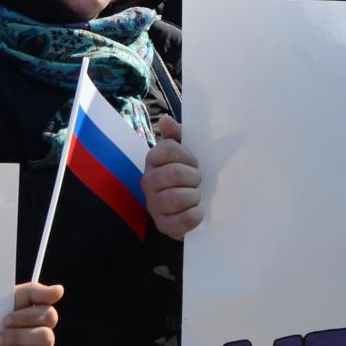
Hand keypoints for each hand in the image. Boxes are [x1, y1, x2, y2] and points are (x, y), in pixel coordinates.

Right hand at [143, 116, 203, 241]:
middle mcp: (148, 182)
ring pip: (176, 197)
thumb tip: (165, 120)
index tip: (193, 162)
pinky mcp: (163, 225)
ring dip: (194, 197)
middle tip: (197, 182)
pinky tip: (197, 211)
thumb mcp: (184, 154)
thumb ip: (177, 135)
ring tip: (195, 197)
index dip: (187, 155)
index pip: (168, 149)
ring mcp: (153, 205)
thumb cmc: (186, 176)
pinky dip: (196, 215)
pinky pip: (185, 219)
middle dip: (193, 177)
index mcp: (153, 161)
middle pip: (174, 173)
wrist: (186, 209)